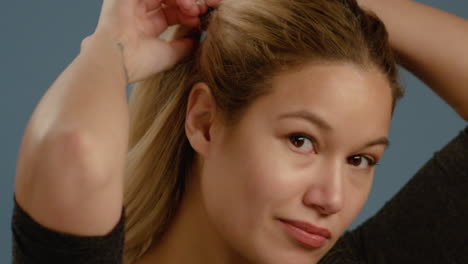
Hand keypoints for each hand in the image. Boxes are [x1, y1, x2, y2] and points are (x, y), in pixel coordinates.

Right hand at [83, 0, 220, 83]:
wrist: (116, 62)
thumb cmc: (137, 63)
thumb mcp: (169, 54)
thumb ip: (184, 47)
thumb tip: (198, 41)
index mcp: (144, 25)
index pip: (172, 11)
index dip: (189, 14)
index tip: (201, 21)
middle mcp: (137, 11)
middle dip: (190, 3)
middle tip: (203, 10)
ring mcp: (131, 1)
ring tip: (194, 9)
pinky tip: (185, 3)